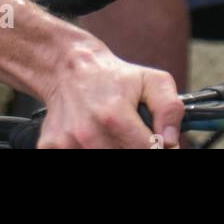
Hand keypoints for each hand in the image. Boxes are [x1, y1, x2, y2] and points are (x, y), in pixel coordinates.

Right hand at [38, 37, 182, 148]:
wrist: (66, 66)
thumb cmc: (110, 75)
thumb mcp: (151, 81)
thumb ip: (169, 109)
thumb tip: (170, 139)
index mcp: (115, 116)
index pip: (149, 152)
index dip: (157, 148)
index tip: (154, 141)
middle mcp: (90, 133)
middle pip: (126, 157)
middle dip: (133, 147)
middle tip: (131, 135)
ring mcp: (69, 143)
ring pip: (104, 157)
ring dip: (113, 148)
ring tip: (111, 134)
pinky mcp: (53, 146)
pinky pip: (79, 156)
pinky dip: (90, 148)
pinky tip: (92, 137)